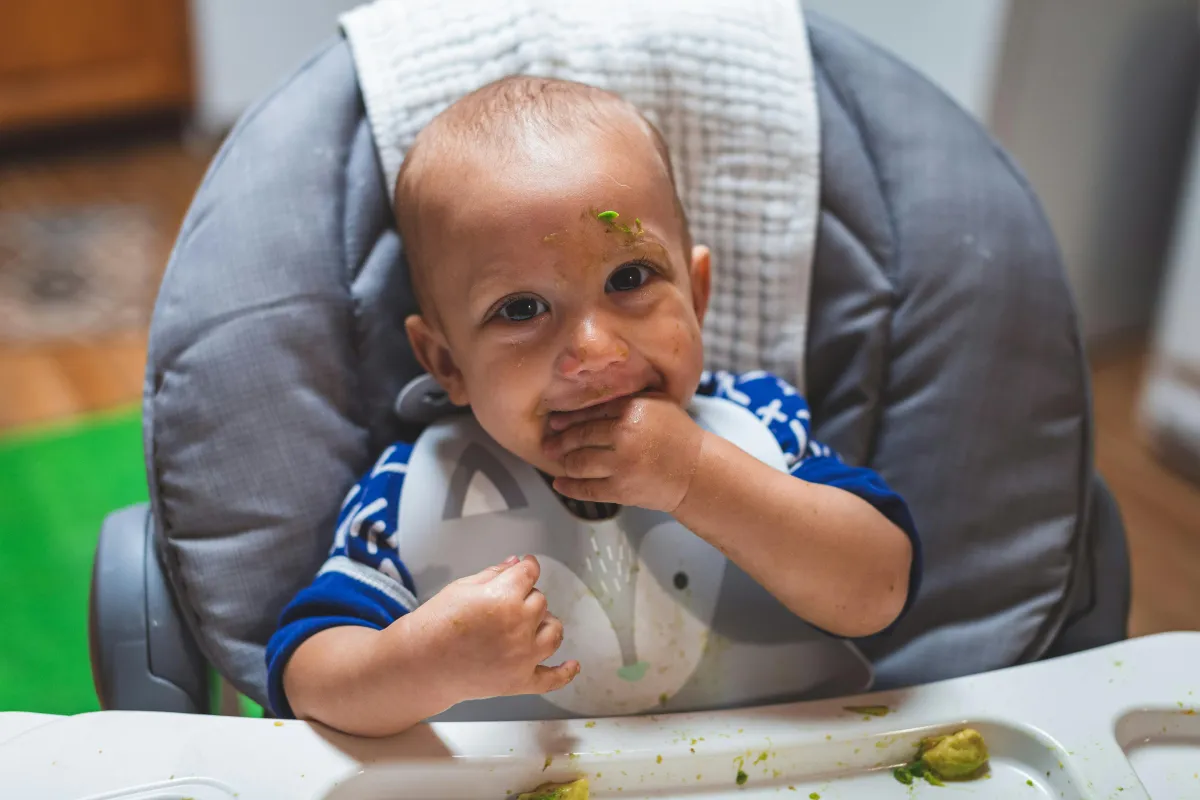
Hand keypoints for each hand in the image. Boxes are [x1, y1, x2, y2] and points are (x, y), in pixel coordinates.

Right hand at [394, 555, 579, 705]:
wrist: (419, 664)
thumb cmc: (435, 623)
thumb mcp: (462, 587)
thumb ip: (495, 574)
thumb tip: (517, 563)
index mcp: (505, 597)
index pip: (529, 573)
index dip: (528, 567)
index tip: (527, 567)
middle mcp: (520, 625)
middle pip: (540, 601)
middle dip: (526, 597)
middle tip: (505, 602)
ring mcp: (523, 656)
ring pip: (554, 631)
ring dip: (545, 624)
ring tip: (529, 624)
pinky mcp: (520, 681)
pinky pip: (552, 678)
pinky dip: (565, 672)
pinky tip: (573, 664)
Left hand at [542, 393, 705, 511]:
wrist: (698, 472)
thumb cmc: (679, 436)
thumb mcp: (658, 404)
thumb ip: (628, 397)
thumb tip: (590, 396)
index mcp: (634, 409)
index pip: (591, 412)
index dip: (568, 418)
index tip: (555, 421)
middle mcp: (626, 435)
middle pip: (581, 437)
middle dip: (559, 441)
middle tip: (548, 443)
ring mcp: (623, 464)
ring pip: (579, 463)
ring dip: (563, 462)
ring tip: (556, 459)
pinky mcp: (622, 490)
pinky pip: (587, 489)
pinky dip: (569, 488)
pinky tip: (560, 484)